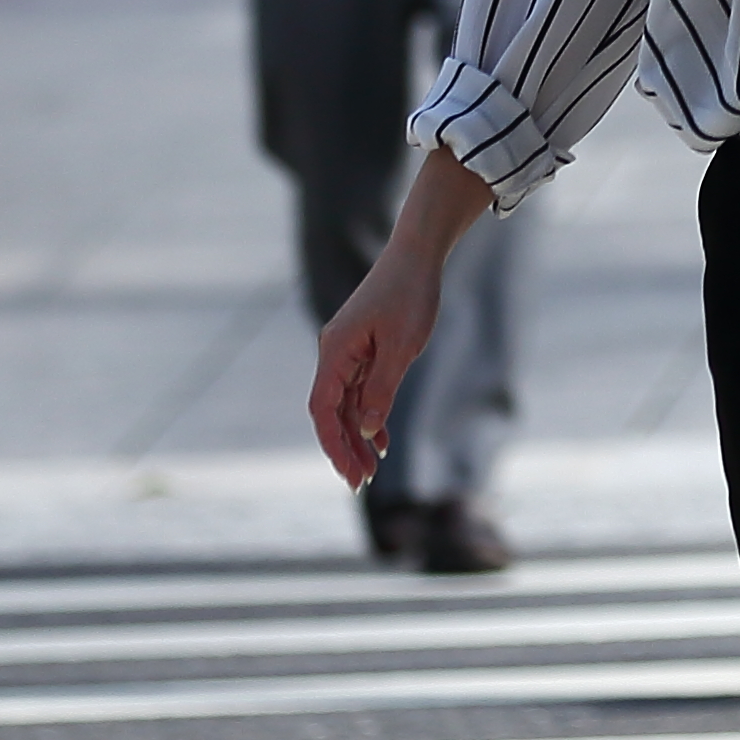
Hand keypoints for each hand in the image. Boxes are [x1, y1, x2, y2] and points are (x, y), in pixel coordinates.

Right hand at [308, 238, 445, 485]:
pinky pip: (360, 391)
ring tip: (371, 470)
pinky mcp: (365, 351)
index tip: (348, 472)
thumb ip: (382, 389)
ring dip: (357, 437)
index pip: (322, 408)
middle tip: (361, 483)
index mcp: (335, 351)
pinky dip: (369, 416)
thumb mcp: (401, 346)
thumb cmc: (410, 295)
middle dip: (344, 447)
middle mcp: (335, 354)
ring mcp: (349, 353)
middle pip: (331, 411)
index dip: (332, 443)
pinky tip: (380, 441)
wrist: (418, 256)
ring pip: (346, 404)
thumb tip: (364, 428)